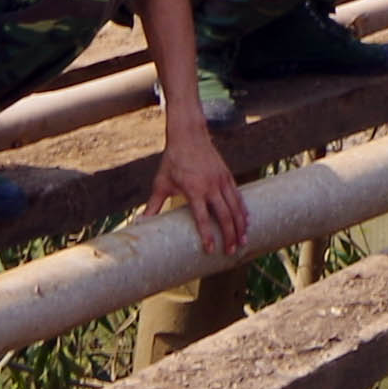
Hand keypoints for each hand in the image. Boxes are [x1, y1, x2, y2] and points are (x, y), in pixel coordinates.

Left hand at [141, 124, 251, 253]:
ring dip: (241, 226)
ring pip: (236, 208)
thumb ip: (153, 205)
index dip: (207, 236)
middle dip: (229, 236)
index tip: (210, 250)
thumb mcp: (161, 183)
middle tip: (231, 252)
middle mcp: (211, 186)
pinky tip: (247, 222)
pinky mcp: (228, 176)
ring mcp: (221, 180)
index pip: (202, 218)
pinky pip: (239, 197)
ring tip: (243, 242)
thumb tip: (140, 223)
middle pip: (225, 216)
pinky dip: (244, 211)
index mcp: (194, 190)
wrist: (189, 136)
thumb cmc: (173, 161)